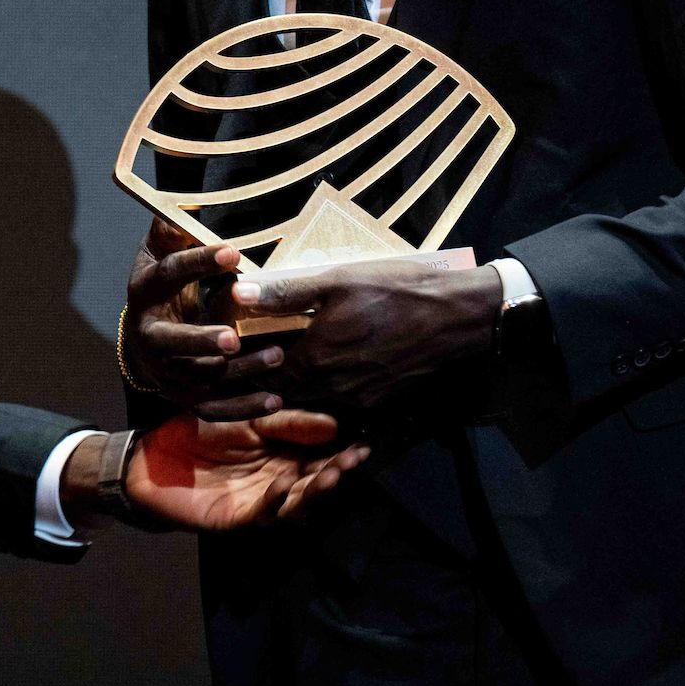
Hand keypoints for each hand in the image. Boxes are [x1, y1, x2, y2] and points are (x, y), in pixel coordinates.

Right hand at [123, 216, 290, 420]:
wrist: (145, 343)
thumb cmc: (163, 287)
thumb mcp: (159, 254)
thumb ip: (171, 232)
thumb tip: (181, 206)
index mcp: (145, 293)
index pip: (169, 275)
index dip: (198, 262)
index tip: (233, 251)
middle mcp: (151, 337)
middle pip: (173, 342)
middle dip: (202, 340)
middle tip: (234, 337)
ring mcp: (168, 371)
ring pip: (201, 377)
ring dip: (239, 372)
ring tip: (277, 356)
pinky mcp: (186, 397)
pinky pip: (216, 408)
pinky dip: (245, 407)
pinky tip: (276, 400)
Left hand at [124, 409, 368, 530]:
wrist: (149, 457)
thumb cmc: (196, 433)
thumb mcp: (244, 418)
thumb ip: (284, 422)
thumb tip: (334, 424)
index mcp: (280, 456)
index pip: (318, 456)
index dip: (341, 452)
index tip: (364, 443)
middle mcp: (275, 482)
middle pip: (313, 481)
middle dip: (336, 471)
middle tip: (356, 458)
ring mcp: (257, 504)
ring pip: (295, 502)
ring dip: (314, 489)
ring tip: (332, 473)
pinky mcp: (236, 519)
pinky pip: (262, 513)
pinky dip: (275, 499)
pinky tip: (285, 482)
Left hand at [234, 258, 502, 409]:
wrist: (456, 317)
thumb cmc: (394, 290)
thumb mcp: (336, 281)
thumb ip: (286, 293)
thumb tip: (237, 294)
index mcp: (314, 360)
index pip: (263, 377)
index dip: (244, 370)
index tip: (229, 360)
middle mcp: (332, 389)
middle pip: (285, 395)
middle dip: (264, 383)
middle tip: (249, 364)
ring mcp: (358, 400)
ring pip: (312, 402)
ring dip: (295, 389)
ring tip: (284, 365)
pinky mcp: (380, 402)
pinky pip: (341, 404)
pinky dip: (326, 392)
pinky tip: (327, 369)